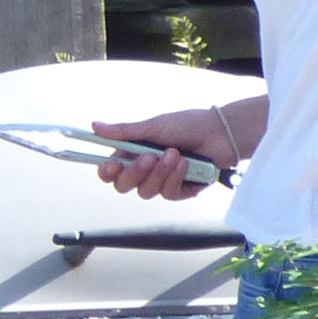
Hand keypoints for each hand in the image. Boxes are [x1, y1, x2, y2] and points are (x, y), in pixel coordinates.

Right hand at [92, 111, 230, 201]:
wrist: (221, 133)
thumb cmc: (189, 125)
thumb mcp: (154, 126)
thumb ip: (124, 131)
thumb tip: (95, 126)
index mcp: (135, 153)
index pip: (112, 171)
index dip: (107, 172)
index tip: (111, 166)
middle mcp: (146, 171)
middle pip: (124, 186)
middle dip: (135, 173)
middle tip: (149, 157)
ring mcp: (163, 182)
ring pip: (146, 191)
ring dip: (160, 173)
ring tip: (176, 154)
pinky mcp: (181, 190)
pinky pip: (169, 193)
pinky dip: (176, 177)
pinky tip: (186, 163)